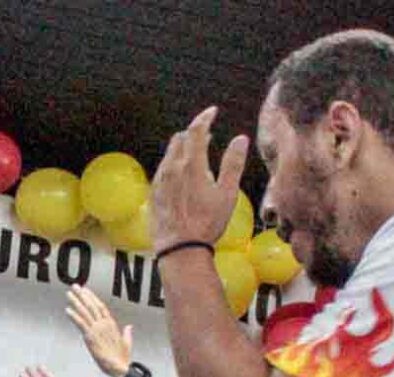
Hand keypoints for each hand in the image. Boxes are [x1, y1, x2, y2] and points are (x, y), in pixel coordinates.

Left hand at [65, 285, 133, 376]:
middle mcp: (104, 324)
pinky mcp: (91, 338)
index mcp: (111, 325)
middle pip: (91, 306)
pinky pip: (81, 324)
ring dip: (76, 302)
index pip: (100, 307)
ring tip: (69, 294)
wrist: (120, 368)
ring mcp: (97, 330)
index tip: (85, 290)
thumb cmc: (122, 359)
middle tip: (75, 286)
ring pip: (85, 312)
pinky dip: (74, 316)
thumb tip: (129, 327)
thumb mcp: (127, 343)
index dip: (92, 298)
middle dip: (83, 295)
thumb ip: (127, 333)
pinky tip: (67, 310)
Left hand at [148, 107, 249, 251]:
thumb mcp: (227, 194)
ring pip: (169, 154)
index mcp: (192, 165)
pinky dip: (173, 164)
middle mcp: (172, 168)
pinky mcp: (153, 193)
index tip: (212, 112)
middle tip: (207, 135)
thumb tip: (240, 139)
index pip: (196, 130)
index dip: (205, 117)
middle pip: (180, 139)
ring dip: (182, 148)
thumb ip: (233, 164)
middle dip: (194, 133)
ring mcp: (160, 181)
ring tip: (194, 154)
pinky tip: (180, 174)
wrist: (180, 249)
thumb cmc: (207, 223)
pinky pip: (162, 170)